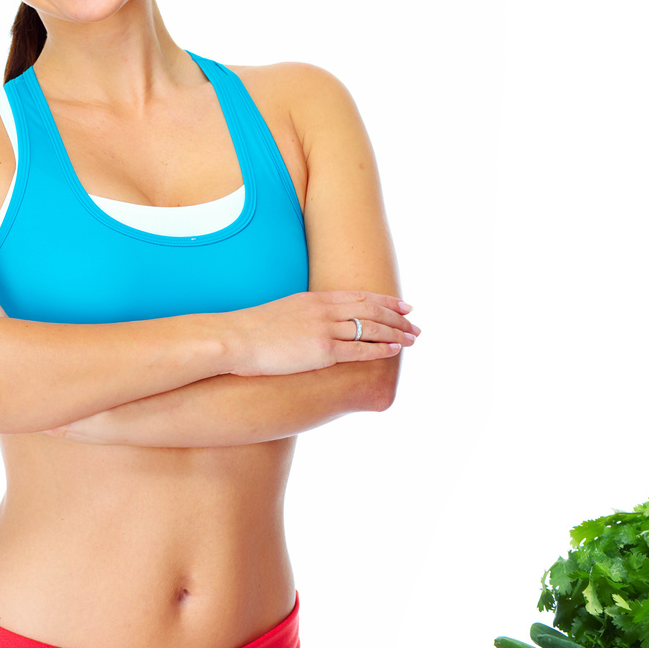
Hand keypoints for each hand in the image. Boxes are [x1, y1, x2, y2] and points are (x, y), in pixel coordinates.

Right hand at [225, 289, 420, 375]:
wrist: (233, 339)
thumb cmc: (251, 331)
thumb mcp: (283, 313)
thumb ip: (305, 316)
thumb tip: (314, 326)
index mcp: (316, 299)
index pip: (361, 296)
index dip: (386, 301)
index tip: (403, 305)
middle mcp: (325, 310)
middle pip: (372, 310)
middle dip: (398, 317)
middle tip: (415, 324)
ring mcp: (324, 330)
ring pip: (371, 328)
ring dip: (396, 333)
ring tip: (413, 338)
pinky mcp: (322, 351)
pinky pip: (359, 350)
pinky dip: (380, 349)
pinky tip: (395, 350)